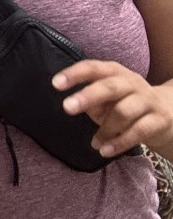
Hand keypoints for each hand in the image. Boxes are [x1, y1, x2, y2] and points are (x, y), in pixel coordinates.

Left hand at [54, 60, 172, 157]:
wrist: (169, 111)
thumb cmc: (127, 102)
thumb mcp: (108, 99)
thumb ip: (93, 102)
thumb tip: (77, 107)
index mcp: (115, 72)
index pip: (93, 68)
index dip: (74, 74)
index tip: (55, 84)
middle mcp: (132, 82)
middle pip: (109, 87)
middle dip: (87, 96)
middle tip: (66, 107)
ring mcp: (148, 100)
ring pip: (123, 112)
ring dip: (105, 129)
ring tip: (94, 142)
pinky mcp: (159, 119)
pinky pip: (138, 131)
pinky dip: (119, 143)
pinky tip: (105, 150)